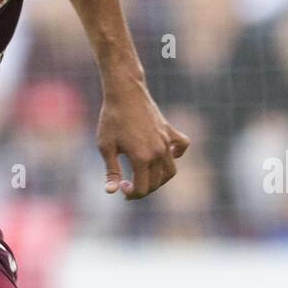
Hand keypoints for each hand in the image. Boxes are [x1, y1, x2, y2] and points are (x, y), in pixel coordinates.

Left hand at [96, 84, 189, 199]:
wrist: (124, 92)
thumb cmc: (111, 119)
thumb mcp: (106, 147)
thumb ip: (111, 171)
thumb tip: (111, 192)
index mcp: (141, 158)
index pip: (143, 188)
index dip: (131, 194)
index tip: (121, 188)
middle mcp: (158, 152)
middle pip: (156, 182)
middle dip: (142, 189)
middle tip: (127, 185)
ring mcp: (166, 141)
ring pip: (171, 170)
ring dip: (159, 179)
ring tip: (144, 176)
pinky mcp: (170, 130)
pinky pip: (182, 146)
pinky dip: (177, 154)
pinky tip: (164, 155)